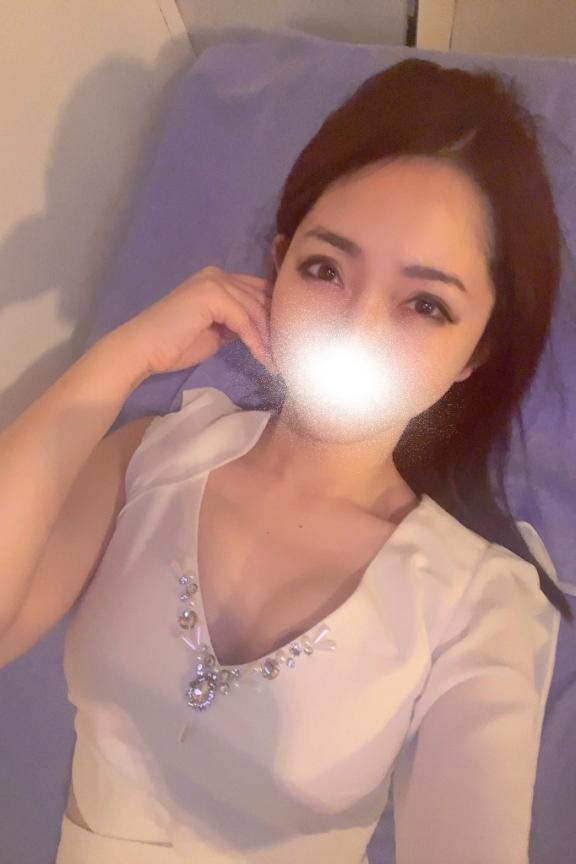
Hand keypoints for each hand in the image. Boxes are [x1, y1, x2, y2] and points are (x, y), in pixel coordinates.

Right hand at [110, 265, 273, 378]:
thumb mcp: (215, 332)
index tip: (286, 339)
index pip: (257, 290)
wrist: (143, 349)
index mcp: (217, 279)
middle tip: (289, 351)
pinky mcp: (212, 295)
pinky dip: (256, 340)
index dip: (273, 313)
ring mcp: (214, 281)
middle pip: (261, 297)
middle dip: (276, 326)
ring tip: (278, 359)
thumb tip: (259, 330)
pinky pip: (244, 319)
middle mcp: (217, 275)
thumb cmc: (174, 345)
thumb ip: (235, 323)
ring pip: (255, 309)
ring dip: (268, 337)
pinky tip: (263, 358)